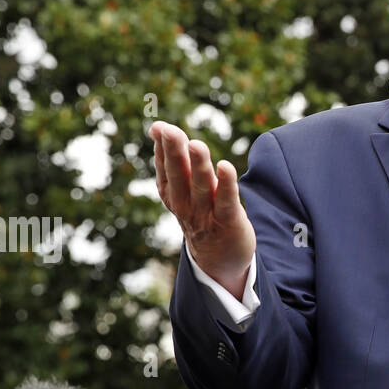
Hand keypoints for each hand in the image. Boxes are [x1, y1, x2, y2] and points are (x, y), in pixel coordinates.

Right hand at [150, 121, 255, 299]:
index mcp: (173, 194)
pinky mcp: (228, 221)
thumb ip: (175, 160)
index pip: (165, 169)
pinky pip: (226, 201)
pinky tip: (226, 166)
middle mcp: (186, 204)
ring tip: (196, 144)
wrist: (220, 260)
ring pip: (201, 186)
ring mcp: (206, 214)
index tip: (159, 127)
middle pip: (179, 176)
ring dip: (198, 165)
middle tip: (170, 131)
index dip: (162, 148)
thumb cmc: (201, 215)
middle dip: (174, 153)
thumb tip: (159, 127)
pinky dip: (226, 184)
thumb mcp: (184, 188)